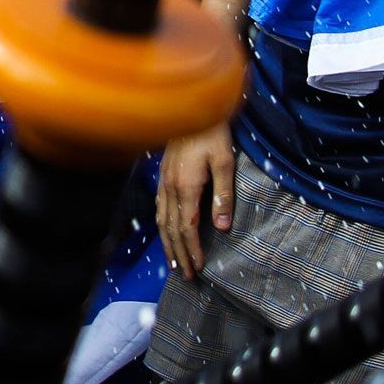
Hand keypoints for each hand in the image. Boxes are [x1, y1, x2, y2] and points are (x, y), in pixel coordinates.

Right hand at [158, 124, 237, 280]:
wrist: (191, 107)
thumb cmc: (212, 133)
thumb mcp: (225, 162)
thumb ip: (223, 195)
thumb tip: (222, 226)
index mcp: (185, 186)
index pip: (187, 227)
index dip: (192, 249)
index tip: (199, 268)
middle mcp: (170, 187)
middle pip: (171, 228)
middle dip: (178, 253)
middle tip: (186, 275)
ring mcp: (163, 181)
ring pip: (161, 220)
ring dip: (167, 243)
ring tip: (173, 262)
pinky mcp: (163, 175)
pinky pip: (158, 207)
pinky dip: (161, 225)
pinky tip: (165, 231)